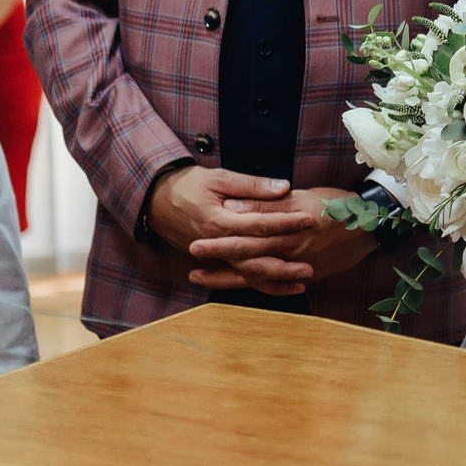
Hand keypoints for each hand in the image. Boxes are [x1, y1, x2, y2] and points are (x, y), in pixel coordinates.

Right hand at [148, 167, 310, 295]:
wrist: (154, 200)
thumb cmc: (188, 185)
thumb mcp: (219, 178)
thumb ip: (252, 185)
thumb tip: (283, 186)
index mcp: (219, 221)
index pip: (259, 224)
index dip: (286, 222)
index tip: (310, 220)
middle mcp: (217, 244)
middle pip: (255, 259)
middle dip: (284, 264)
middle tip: (311, 266)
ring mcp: (215, 256)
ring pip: (247, 274)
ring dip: (275, 280)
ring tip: (302, 283)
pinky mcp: (214, 260)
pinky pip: (238, 278)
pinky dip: (258, 284)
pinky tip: (279, 287)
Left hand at [188, 186, 375, 292]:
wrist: (375, 225)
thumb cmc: (339, 204)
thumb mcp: (303, 196)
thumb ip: (268, 202)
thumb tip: (234, 206)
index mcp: (290, 228)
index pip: (249, 236)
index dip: (221, 242)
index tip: (195, 244)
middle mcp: (293, 251)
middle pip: (249, 259)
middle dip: (218, 263)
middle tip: (191, 264)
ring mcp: (302, 266)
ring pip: (259, 276)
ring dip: (229, 278)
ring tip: (203, 278)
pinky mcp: (311, 275)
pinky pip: (279, 284)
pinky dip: (258, 286)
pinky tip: (240, 285)